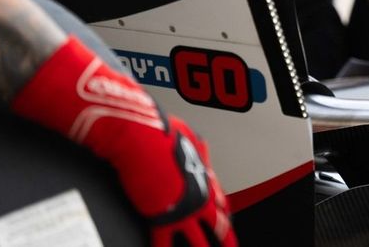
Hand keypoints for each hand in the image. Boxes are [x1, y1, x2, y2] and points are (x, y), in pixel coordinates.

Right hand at [146, 117, 235, 246]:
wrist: (142, 139)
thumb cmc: (163, 132)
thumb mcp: (189, 135)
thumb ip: (196, 148)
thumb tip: (199, 146)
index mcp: (206, 178)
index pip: (220, 201)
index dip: (223, 213)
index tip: (226, 220)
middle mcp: (199, 196)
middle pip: (219, 224)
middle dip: (226, 238)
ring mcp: (182, 210)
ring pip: (198, 242)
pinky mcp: (160, 218)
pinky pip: (163, 243)